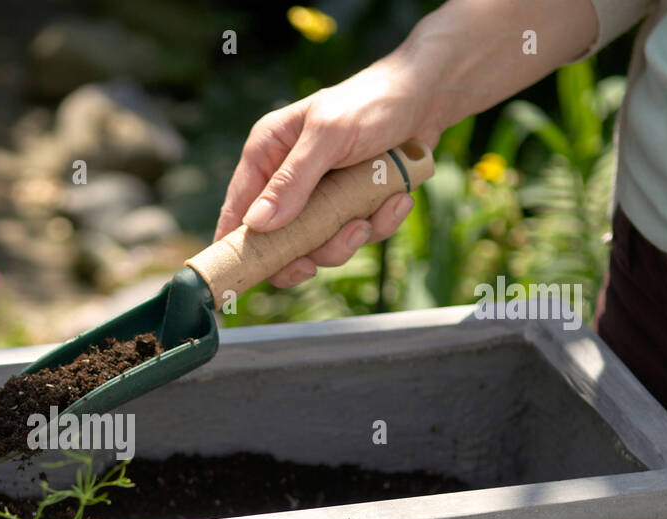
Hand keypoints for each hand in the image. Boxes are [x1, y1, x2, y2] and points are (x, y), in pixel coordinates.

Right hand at [214, 57, 436, 286]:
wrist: (429, 96)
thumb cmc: (373, 102)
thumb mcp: (329, 136)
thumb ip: (292, 180)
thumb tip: (256, 224)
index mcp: (267, 154)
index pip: (237, 209)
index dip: (239, 246)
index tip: (250, 274)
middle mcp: (287, 178)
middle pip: (277, 240)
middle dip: (304, 251)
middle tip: (316, 262)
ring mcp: (319, 195)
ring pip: (318, 245)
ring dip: (347, 240)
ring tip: (371, 216)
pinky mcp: (350, 205)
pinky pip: (355, 234)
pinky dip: (378, 225)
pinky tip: (396, 201)